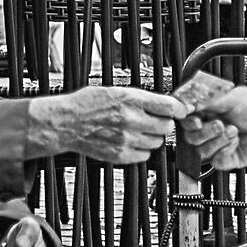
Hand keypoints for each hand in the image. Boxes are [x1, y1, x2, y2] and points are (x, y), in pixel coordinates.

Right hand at [27, 85, 186, 164]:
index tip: (180, 111)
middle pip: (167, 127)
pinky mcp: (121, 155)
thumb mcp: (115, 91)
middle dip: (164, 123)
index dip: (179, 109)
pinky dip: (141, 150)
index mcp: (131, 99)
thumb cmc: (87, 104)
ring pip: (157, 142)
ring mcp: (126, 139)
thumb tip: (163, 103)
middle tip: (154, 121)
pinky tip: (131, 142)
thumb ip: (141, 98)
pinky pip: (144, 155)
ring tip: (138, 131)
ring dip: (152, 137)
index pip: (169, 106)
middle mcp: (131, 120)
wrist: (66, 122)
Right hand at [175, 72, 246, 172]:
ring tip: (233, 131)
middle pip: (190, 137)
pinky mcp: (229, 158)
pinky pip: (216, 161)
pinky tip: (236, 143)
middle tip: (220, 124)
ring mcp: (220, 144)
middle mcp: (213, 127)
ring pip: (201, 151)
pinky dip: (225, 152)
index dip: (187, 121)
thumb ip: (205, 101)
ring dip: (217, 141)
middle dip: (205, 132)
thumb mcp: (230, 98)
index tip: (195, 119)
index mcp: (211, 110)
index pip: (187, 118)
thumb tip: (186, 103)